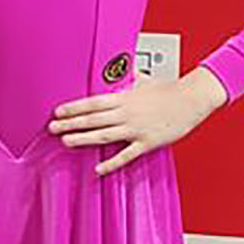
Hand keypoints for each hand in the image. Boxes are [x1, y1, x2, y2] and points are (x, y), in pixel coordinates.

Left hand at [49, 74, 218, 174]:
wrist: (191, 99)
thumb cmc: (170, 89)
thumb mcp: (144, 81)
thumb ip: (129, 82)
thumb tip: (122, 74)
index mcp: (125, 97)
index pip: (93, 102)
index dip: (74, 107)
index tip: (58, 111)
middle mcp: (127, 113)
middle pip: (93, 119)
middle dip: (71, 123)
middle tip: (52, 128)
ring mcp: (136, 129)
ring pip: (104, 135)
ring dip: (83, 138)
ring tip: (66, 141)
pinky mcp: (147, 143)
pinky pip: (126, 155)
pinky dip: (111, 163)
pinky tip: (98, 169)